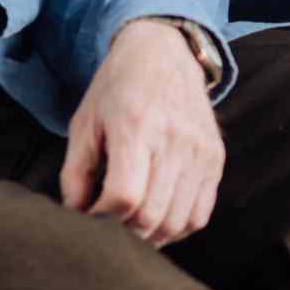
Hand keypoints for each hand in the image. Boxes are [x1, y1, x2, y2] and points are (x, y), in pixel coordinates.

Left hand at [60, 18, 223, 246]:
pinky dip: (178, 228)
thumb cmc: (117, 88)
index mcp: (134, 126)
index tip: (89, 216)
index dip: (101, 218)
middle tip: (109, 226)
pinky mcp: (215, 158)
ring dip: (151, 237)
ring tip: (132, 227)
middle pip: (151, 216)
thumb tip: (78, 218)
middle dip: (124, 233)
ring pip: (177, 221)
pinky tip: (159, 219)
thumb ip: (75, 174)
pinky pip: (200, 213)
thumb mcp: (84, 123)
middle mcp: (173, 139)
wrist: (164, 52)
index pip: (124, 196)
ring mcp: (199, 150)